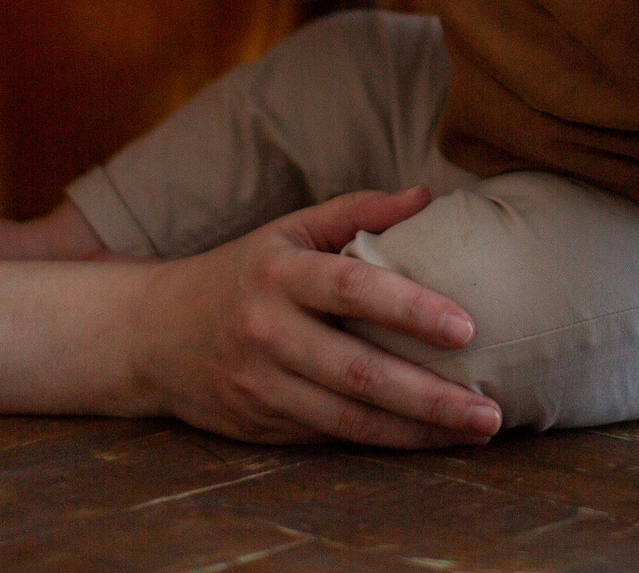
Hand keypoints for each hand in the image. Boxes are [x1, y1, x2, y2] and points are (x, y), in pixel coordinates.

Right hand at [133, 187, 504, 446]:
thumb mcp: (289, 231)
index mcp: (279, 274)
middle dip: (429, 395)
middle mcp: (267, 332)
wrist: (151, 334)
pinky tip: (429, 441)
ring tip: (476, 431)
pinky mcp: (261, 425)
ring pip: (349, 418)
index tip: (466, 326)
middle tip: (487, 407)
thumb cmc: (240, 273)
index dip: (410, 308)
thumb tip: (428, 196)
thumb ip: (358, 211)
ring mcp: (261, 386)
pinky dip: (384, 442)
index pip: (351, 290)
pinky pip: (332, 437)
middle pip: (358, 371)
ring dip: (417, 431)